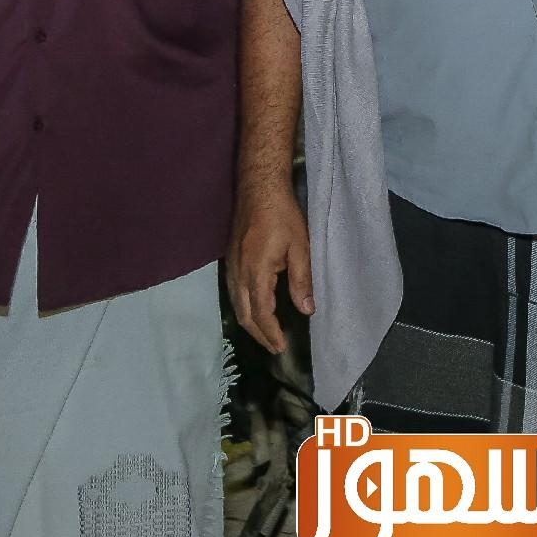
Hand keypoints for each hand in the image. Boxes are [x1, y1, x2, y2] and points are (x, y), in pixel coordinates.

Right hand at [228, 185, 312, 356]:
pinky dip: (244, 308)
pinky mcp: (230, 260)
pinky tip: (254, 310)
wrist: (259, 189)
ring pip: (236, 304)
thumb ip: (301, 280)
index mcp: (256, 271)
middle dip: (259, 334)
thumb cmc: (283, 216)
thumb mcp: (300, 247)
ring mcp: (231, 266)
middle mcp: (238, 273)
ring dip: (250, 323)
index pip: (261, 313)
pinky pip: (233, 292)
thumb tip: (306, 310)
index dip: (271, 333)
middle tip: (275, 347)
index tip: (281, 347)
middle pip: (244, 314)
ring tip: (266, 334)